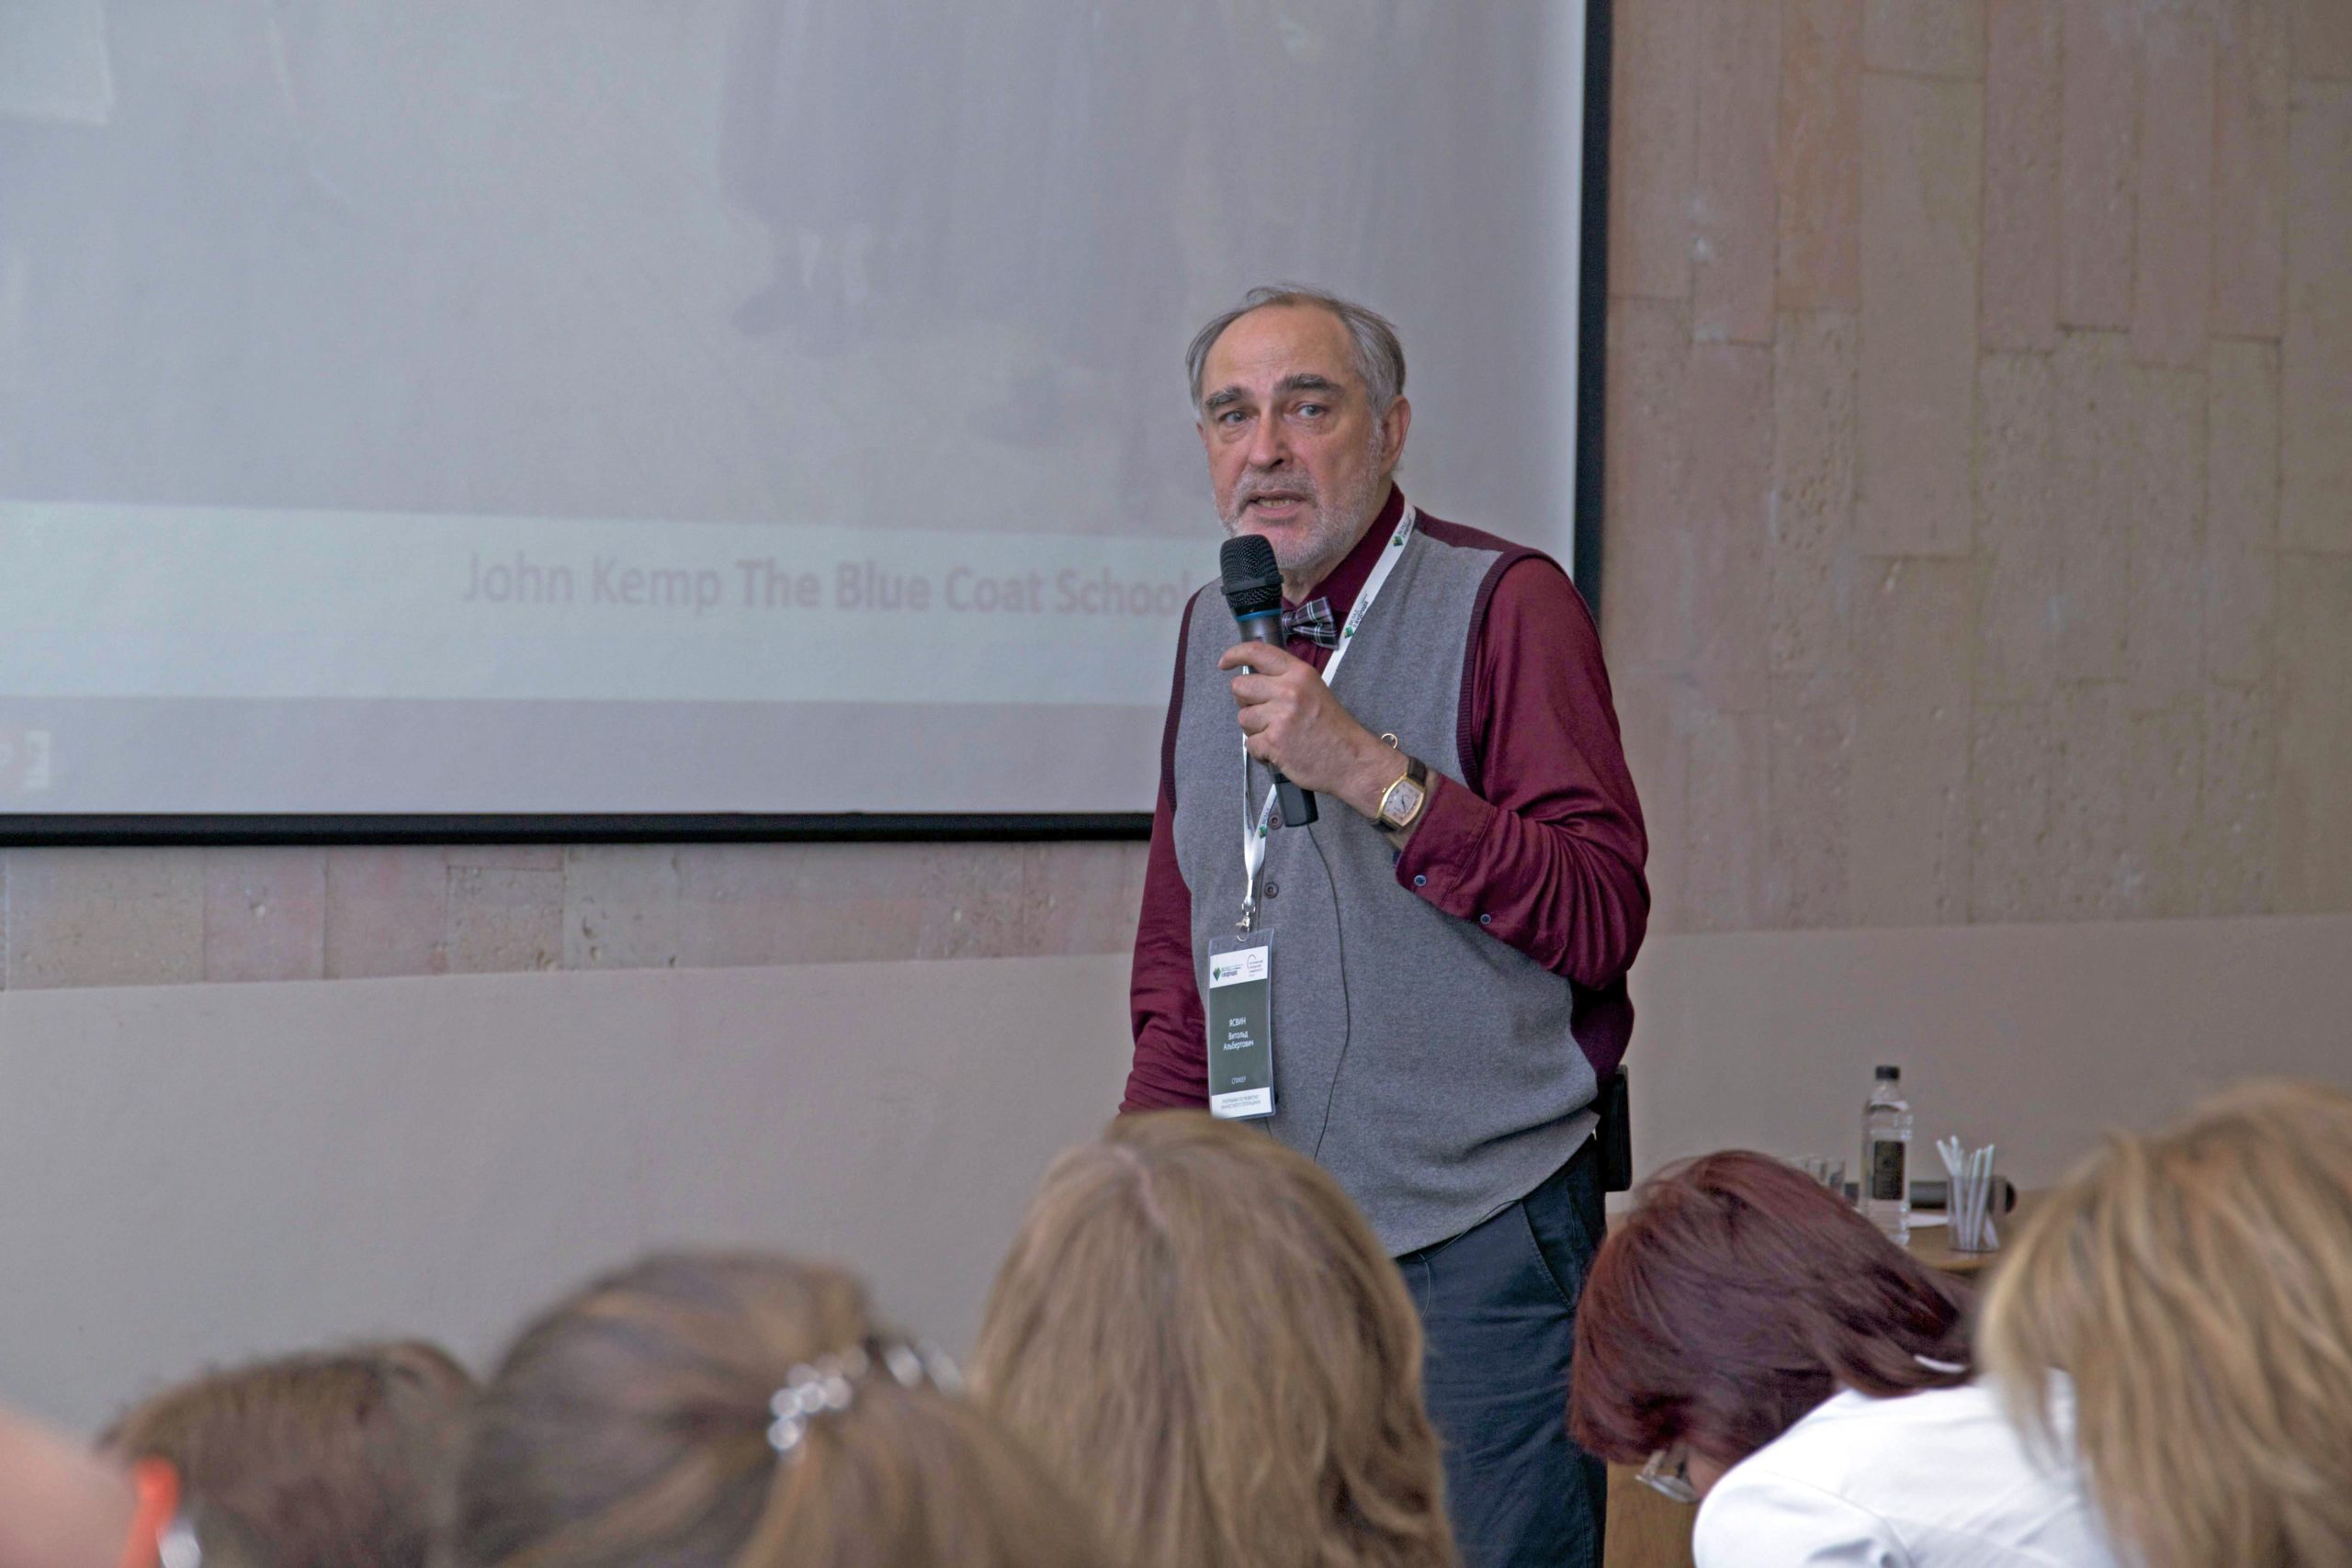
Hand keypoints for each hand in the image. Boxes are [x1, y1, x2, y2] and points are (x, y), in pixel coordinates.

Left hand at [1216, 642, 1400, 818]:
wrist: (1351, 760)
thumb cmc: (1333, 728)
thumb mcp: (1314, 690)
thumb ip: (1285, 682)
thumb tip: (1253, 683)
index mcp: (1299, 674)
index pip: (1258, 653)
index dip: (1235, 655)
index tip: (1225, 663)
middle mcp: (1288, 690)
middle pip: (1240, 687)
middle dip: (1246, 701)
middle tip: (1263, 713)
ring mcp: (1280, 717)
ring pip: (1242, 718)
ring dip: (1255, 729)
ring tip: (1278, 735)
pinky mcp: (1274, 742)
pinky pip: (1250, 744)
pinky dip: (1261, 751)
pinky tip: (1280, 751)